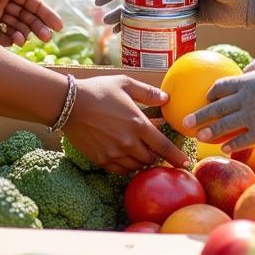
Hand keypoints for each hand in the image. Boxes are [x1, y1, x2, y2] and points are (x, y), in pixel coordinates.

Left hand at [0, 0, 63, 45]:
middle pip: (27, 18)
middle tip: (48, 36)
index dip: (46, 14)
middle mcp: (3, 6)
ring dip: (27, 34)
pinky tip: (17, 40)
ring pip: (18, 29)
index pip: (33, 4)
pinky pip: (5, 39)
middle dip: (39, 27)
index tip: (58, 26)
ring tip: (29, 38)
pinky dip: (14, 40)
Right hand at [65, 75, 189, 173]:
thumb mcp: (125, 84)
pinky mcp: (101, 160)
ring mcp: (114, 153)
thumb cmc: (98, 90)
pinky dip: (126, 166)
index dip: (176, 156)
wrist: (69, 104)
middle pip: (150, 159)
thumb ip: (147, 93)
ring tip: (138, 151)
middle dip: (155, 155)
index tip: (185, 163)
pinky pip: (120, 171)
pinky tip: (124, 157)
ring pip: (136, 166)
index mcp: (138, 124)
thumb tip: (166, 99)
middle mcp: (128, 142)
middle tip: (153, 148)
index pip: (163, 146)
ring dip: (141, 161)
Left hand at [184, 48, 254, 149]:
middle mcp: (246, 98)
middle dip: (199, 116)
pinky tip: (225, 149)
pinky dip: (233, 144)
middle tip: (185, 123)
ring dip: (211, 133)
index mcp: (247, 80)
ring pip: (226, 126)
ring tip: (199, 138)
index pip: (221, 87)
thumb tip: (248, 70)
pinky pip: (244, 139)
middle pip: (216, 108)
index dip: (212, 93)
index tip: (206, 98)